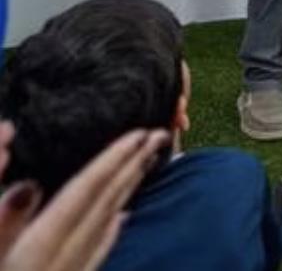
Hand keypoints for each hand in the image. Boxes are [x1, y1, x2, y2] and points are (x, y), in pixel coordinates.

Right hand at [0, 127, 168, 270]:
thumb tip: (29, 186)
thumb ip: (1, 223)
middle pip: (102, 208)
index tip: (140, 132)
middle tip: (159, 134)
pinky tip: (121, 218)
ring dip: (126, 192)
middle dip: (130, 168)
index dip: (111, 161)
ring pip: (104, 229)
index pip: (82, 196)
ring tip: (146, 162)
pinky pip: (95, 256)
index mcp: (35, 256)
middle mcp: (58, 267)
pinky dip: (110, 231)